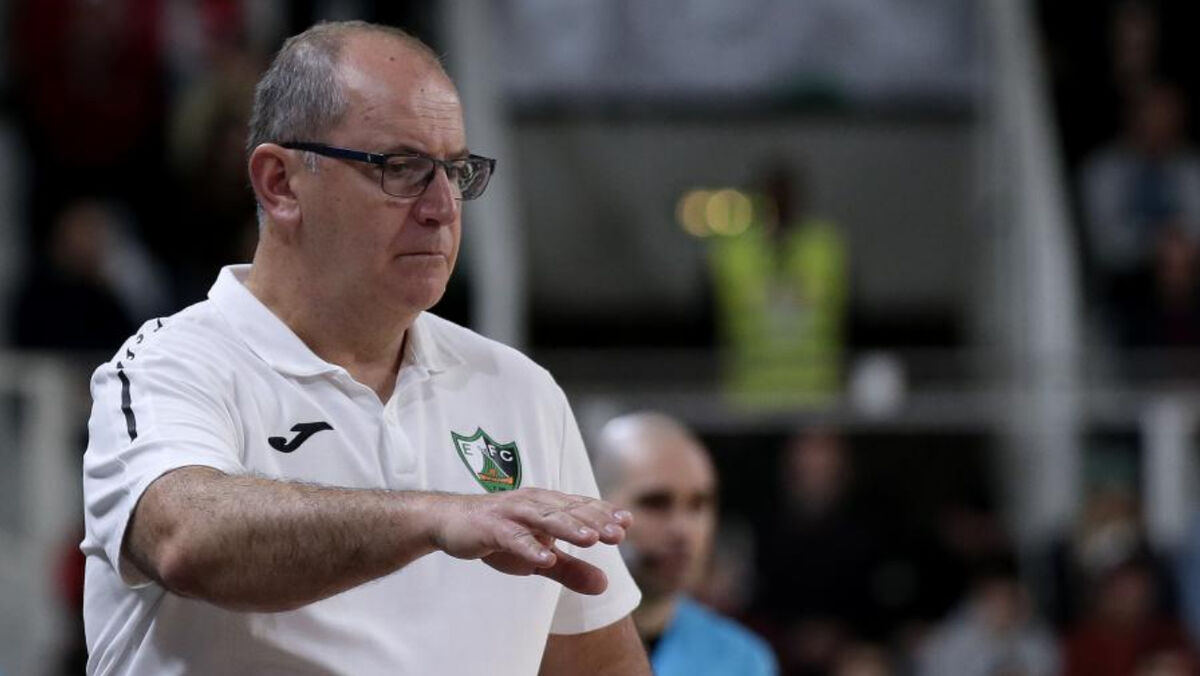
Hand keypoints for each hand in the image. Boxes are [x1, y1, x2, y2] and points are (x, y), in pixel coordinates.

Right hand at [429, 488, 631, 594]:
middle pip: (568, 511)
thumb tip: (605, 585)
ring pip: (544, 519)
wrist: (450, 522)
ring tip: (590, 540)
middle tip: (617, 534)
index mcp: (547, 505)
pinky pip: (513, 538)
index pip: (580, 507)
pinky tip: (544, 559)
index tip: (627, 523)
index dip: (603, 514)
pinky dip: (528, 547)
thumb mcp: (538, 557)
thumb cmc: (499, 535)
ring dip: (567, 528)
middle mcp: (533, 503)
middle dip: (593, 522)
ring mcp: (511, 513)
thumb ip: (570, 569)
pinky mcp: (491, 527)